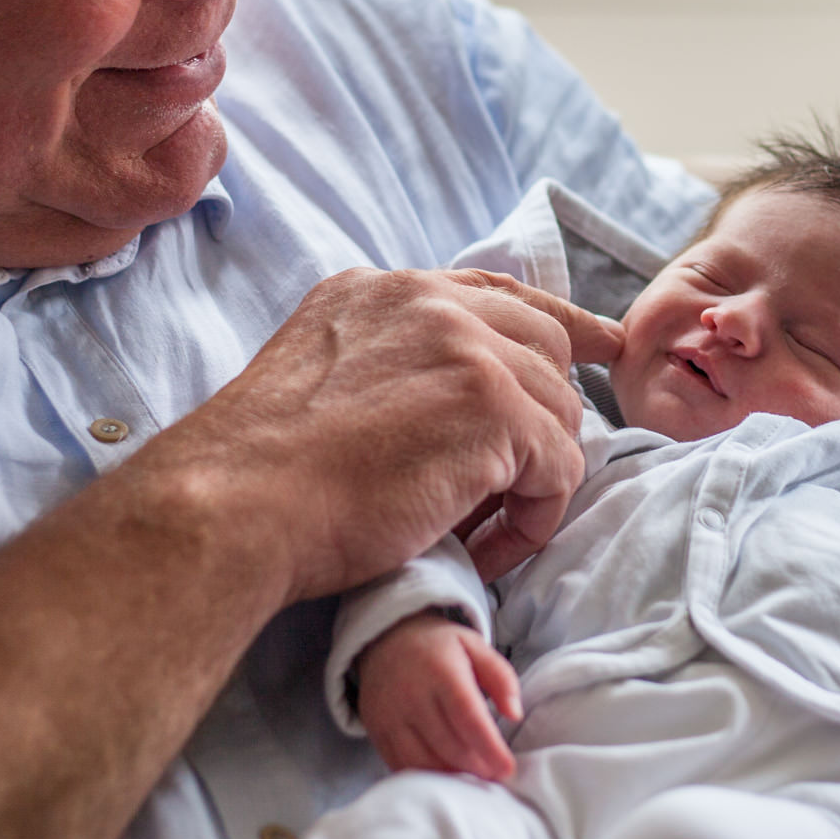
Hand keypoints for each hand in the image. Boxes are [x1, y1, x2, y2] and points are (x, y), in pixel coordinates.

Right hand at [174, 267, 621, 602]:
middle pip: (545, 345)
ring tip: (481, 532)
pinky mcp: (494, 407)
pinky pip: (559, 467)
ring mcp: (467, 348)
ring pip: (559, 411)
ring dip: (532, 479)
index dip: (558, 321)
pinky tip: (487, 547)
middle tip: (517, 486)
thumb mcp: (322, 378)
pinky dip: (533, 517)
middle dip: (546, 415)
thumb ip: (390, 364)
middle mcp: (429, 301)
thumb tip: (450, 404)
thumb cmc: (263, 476)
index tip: (602, 344)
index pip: (497, 292)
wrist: (236, 503)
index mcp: (383, 291)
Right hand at [357, 611, 521, 780]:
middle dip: (477, 767)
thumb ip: (500, 676)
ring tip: (473, 777)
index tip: (508, 769)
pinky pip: (402, 764)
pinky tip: (445, 775)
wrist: (384, 640)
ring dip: (453, 776)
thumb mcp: (473, 646)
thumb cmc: (437, 648)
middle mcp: (412, 695)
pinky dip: (426, 776)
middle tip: (496, 775)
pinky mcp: (377, 731)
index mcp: (441, 671)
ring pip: (424, 761)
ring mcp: (391, 715)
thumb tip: (515, 714)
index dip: (490, 748)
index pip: (468, 717)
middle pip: (449, 745)